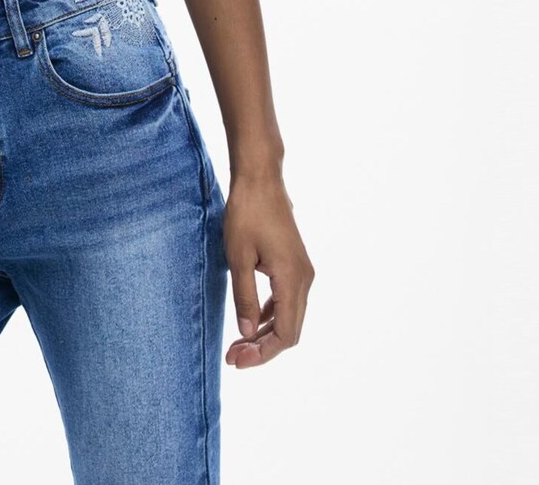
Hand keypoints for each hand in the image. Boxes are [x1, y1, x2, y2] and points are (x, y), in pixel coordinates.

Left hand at [222, 167, 313, 366]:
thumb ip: (244, 298)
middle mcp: (304, 278)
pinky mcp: (295, 264)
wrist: (261, 178)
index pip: (285, 334)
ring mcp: (302, 271)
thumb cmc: (247, 213)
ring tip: (238, 344)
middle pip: (290, 330)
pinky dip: (270, 315)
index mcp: (292, 279)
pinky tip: (250, 320)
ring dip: (266, 333)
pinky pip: (286, 300)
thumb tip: (246, 333)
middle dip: (263, 348)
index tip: (236, 360)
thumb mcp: (238, 258)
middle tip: (233, 357)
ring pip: (289, 316)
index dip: (262, 353)